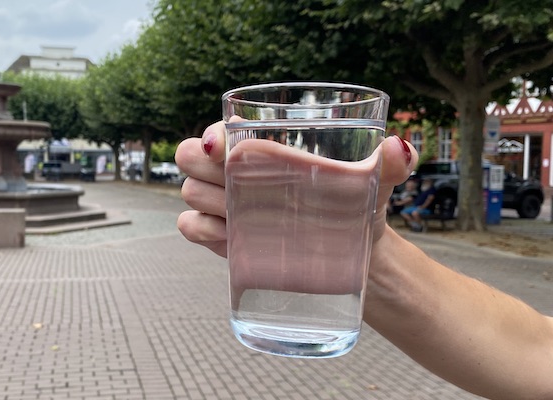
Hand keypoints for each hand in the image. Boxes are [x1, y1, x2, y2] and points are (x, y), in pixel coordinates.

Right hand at [176, 119, 417, 257]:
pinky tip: (228, 238)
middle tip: (232, 185)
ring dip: (209, 201)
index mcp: (264, 146)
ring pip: (190, 191)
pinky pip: (190, 226)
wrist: (356, 258)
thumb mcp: (376, 182)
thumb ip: (391, 163)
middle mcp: (237, 171)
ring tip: (241, 217)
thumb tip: (401, 148)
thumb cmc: (359, 208)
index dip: (212, 135)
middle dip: (201, 167)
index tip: (222, 148)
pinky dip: (201, 229)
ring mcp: (225, 204)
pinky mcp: (221, 236)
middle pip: (190, 156)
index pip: (221, 129)